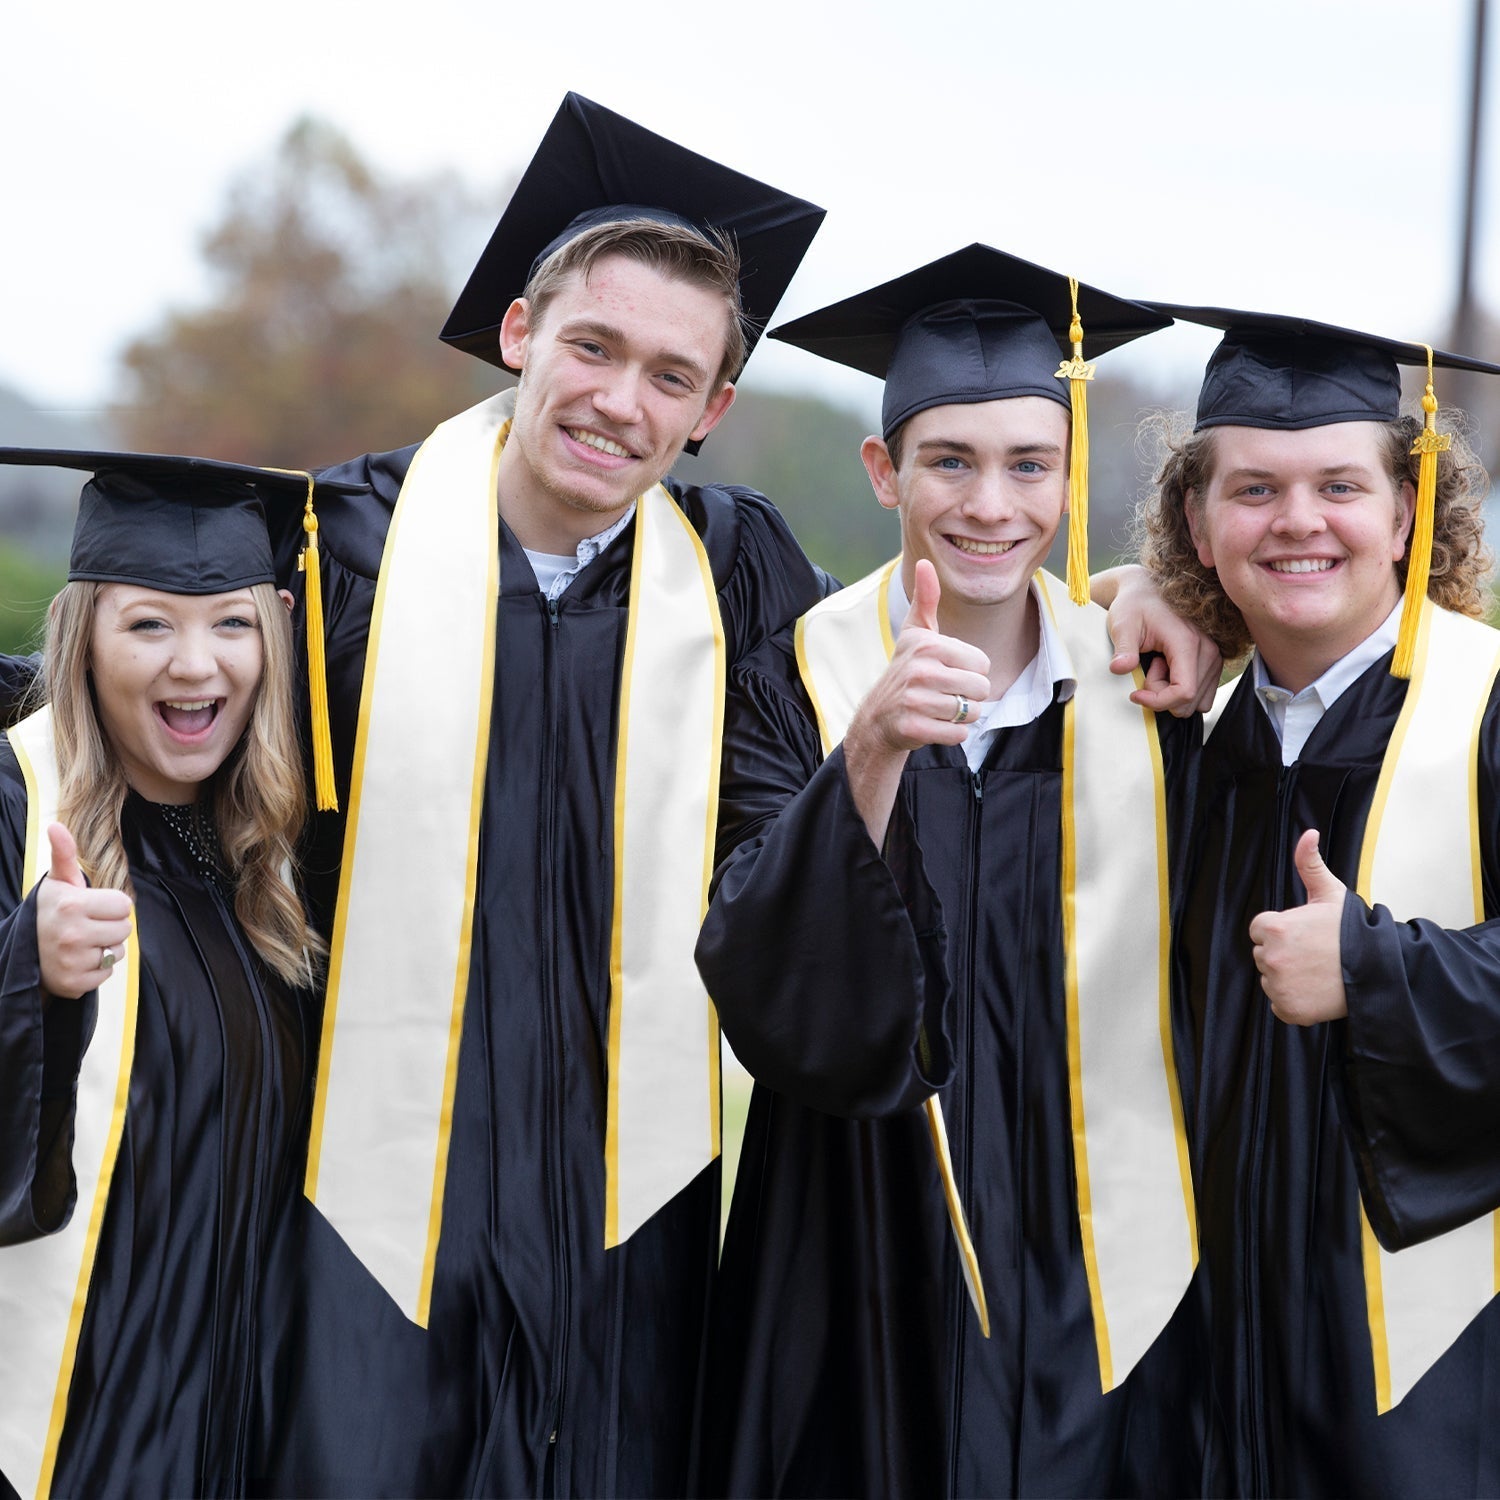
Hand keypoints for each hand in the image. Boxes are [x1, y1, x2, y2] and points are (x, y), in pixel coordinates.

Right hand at [36, 823, 132, 999]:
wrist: (24, 952)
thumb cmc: (50, 911)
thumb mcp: (58, 882)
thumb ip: (64, 854)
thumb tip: (56, 825)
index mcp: (72, 905)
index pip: (124, 905)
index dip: (111, 905)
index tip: (90, 907)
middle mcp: (71, 934)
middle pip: (125, 929)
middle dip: (110, 926)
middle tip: (85, 926)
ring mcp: (71, 961)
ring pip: (117, 952)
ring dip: (104, 948)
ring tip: (80, 943)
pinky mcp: (73, 983)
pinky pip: (107, 975)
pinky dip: (96, 970)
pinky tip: (77, 961)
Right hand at [852, 560, 991, 755]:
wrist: (879, 716)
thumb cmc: (906, 670)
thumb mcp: (915, 634)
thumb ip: (926, 600)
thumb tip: (925, 562)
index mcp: (927, 645)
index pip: (982, 663)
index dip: (971, 671)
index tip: (947, 672)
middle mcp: (920, 671)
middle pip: (981, 688)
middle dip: (969, 696)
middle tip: (945, 693)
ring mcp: (915, 700)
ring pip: (971, 712)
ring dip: (961, 715)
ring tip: (939, 709)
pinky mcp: (913, 727)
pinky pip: (958, 734)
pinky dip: (952, 733)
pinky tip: (934, 724)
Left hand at [1097, 564, 1222, 716]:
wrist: (1146, 592)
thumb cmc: (1135, 606)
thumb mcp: (1122, 625)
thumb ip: (1123, 648)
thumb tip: (1120, 668)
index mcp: (1187, 642)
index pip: (1184, 692)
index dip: (1158, 701)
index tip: (1136, 693)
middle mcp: (1208, 649)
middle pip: (1189, 700)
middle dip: (1162, 694)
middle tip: (1149, 667)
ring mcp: (1214, 656)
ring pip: (1196, 700)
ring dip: (1172, 692)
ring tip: (1157, 664)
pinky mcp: (1213, 661)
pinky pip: (1202, 694)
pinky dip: (1181, 689)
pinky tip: (1168, 668)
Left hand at [1247, 829, 1347, 1024]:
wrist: (1379, 970)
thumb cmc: (1352, 931)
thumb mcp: (1330, 893)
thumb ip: (1309, 863)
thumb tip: (1308, 833)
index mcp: (1273, 927)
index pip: (1261, 930)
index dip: (1283, 931)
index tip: (1306, 935)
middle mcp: (1271, 957)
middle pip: (1264, 955)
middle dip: (1284, 953)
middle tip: (1315, 954)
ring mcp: (1279, 985)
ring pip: (1271, 978)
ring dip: (1288, 977)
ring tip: (1318, 971)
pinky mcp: (1288, 1009)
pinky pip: (1279, 1003)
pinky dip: (1294, 1000)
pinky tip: (1316, 990)